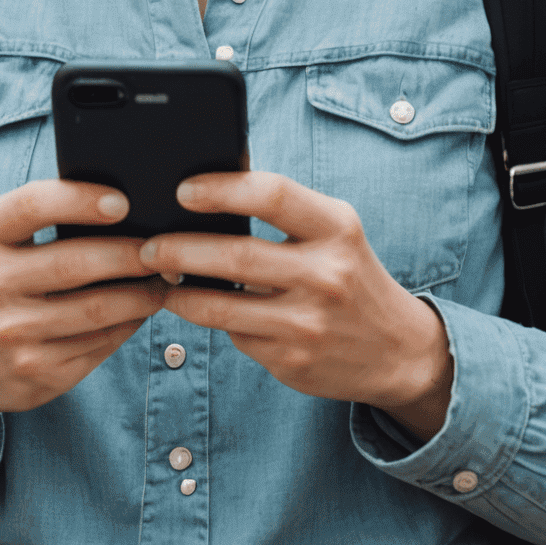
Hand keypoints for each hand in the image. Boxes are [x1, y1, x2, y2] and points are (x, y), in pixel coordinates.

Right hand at [0, 181, 167, 472]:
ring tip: (164, 280)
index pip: (34, 205)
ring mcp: (12, 335)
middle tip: (166, 248)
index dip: (81, 199)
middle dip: (133, 254)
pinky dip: (129, 324)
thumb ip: (46, 216)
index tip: (124, 201)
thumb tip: (128, 207)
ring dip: (142, 294)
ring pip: (98, 310)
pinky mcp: (35, 373)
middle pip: (77, 263)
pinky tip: (142, 310)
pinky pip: (99, 344)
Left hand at [140, 172, 453, 440]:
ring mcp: (309, 322)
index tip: (182, 190)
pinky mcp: (293, 360)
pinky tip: (196, 306)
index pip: (273, 195)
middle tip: (147, 244)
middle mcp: (326, 274)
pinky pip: (234, 336)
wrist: (398, 350)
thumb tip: (209, 184)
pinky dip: (209, 319)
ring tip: (157, 277)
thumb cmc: (350, 273)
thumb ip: (283, 208)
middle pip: (236, 256)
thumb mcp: (333, 230)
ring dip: (180, 292)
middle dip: (179, 248)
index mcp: (336, 227)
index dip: (222, 189)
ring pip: (222, 306)